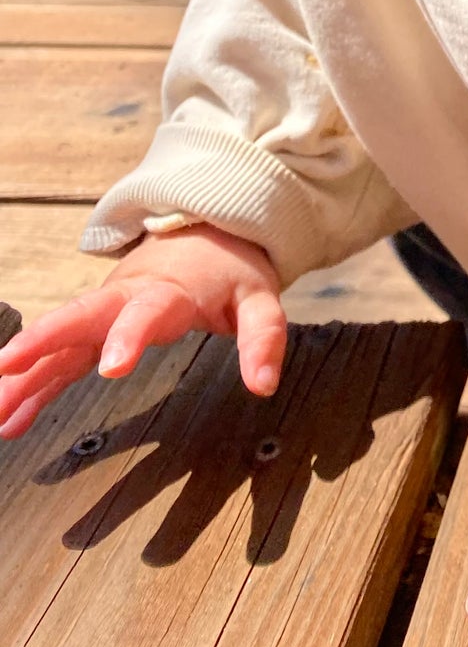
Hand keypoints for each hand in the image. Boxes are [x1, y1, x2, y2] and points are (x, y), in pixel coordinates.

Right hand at [0, 224, 285, 438]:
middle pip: (83, 315)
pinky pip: (60, 357)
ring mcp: (106, 311)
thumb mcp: (259, 297)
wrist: (206, 229)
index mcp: (169, 289)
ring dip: (27, 372)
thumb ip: (262, 337)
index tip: (111, 367)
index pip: (148, 311)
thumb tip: (263, 384)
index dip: (129, 335)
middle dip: (47, 340)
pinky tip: (10, 417)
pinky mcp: (96, 326)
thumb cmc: (229, 266)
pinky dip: (34, 383)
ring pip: (61, 339)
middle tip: (11, 367)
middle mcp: (127, 296)